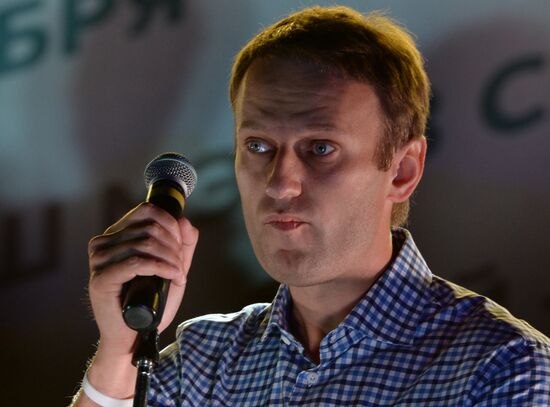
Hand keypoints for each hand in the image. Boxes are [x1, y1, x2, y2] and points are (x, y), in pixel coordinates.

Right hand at [87, 202, 198, 354]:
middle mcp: (103, 244)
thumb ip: (183, 245)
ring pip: (145, 243)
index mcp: (115, 236)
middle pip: (149, 227)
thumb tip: (185, 220)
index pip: (146, 211)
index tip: (181, 245)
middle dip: (174, 245)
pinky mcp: (101, 279)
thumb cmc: (151, 304)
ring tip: (178, 274)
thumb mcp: (173, 269)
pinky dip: (161, 267)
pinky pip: (137, 263)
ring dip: (171, 258)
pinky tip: (173, 276)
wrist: (134, 338)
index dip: (171, 224)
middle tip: (181, 266)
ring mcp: (99, 261)